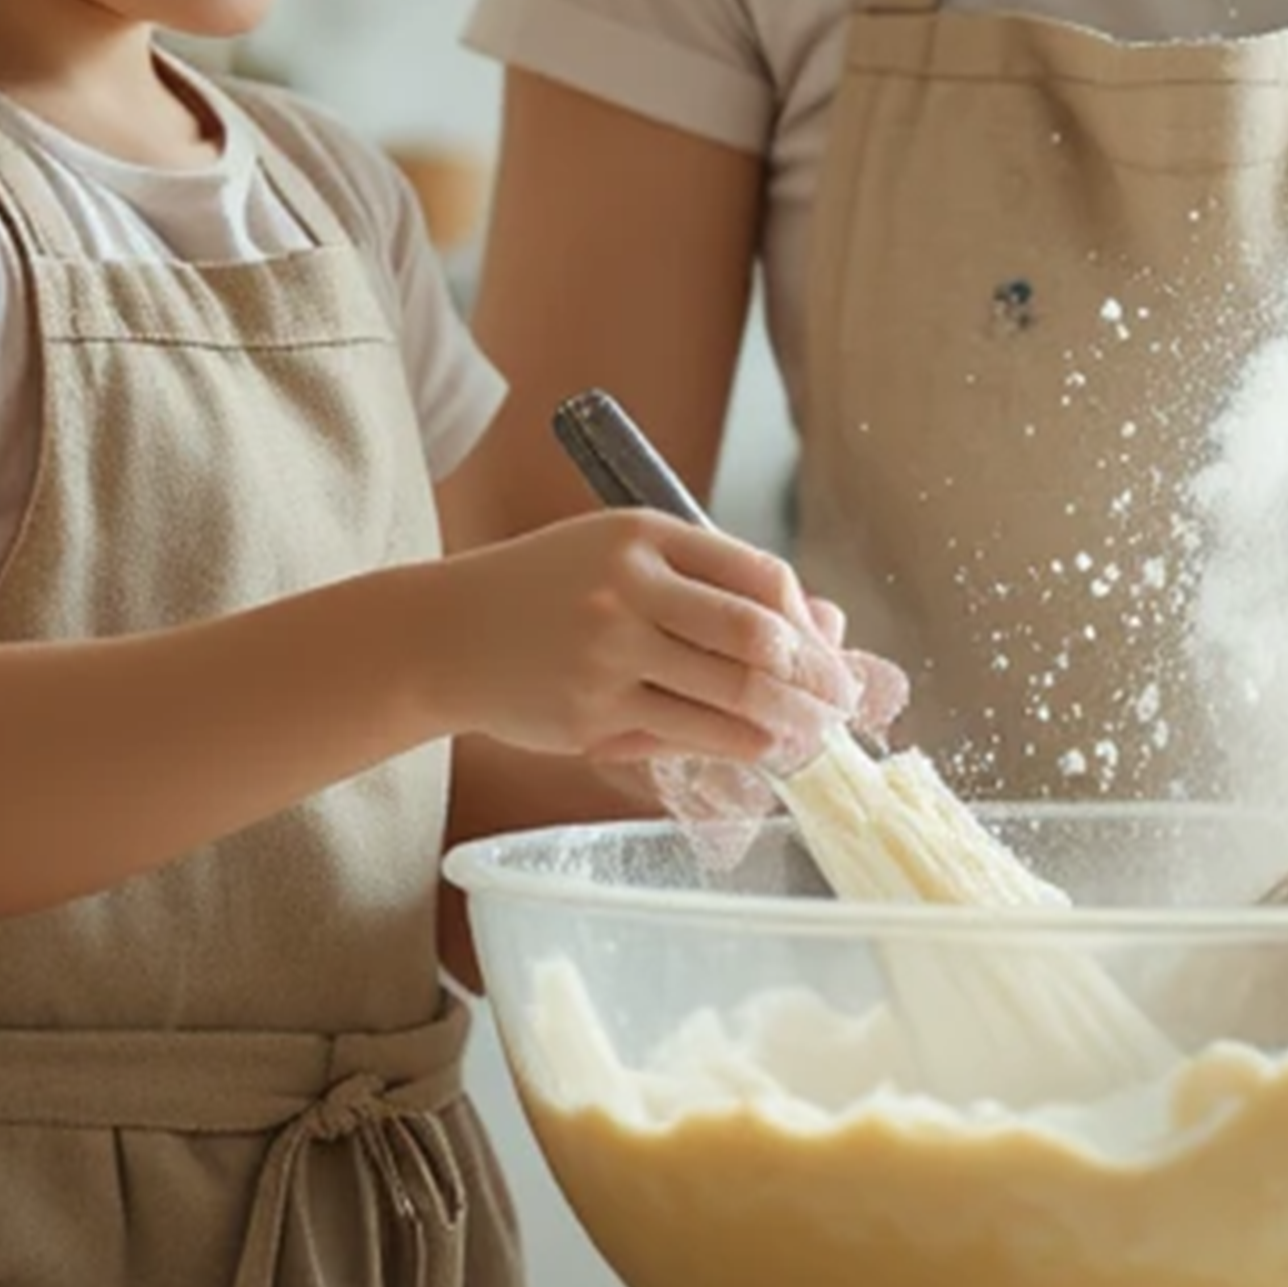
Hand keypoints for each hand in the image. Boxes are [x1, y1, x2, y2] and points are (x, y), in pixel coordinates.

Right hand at [434, 510, 856, 767]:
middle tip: (843, 705)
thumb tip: (826, 622)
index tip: (833, 654)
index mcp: (646, 534)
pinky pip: (686, 734)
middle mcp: (628, 587)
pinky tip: (761, 752)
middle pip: (755, 637)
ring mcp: (607, 652)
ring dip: (787, 722)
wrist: (444, 634)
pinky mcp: (590, 712)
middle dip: (815, 678)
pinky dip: (737, 747)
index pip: (759, 575)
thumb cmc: (550, 592)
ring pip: (728, 694)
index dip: (810, 622)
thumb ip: (719, 583)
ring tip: (814, 736)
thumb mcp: (628, 557)